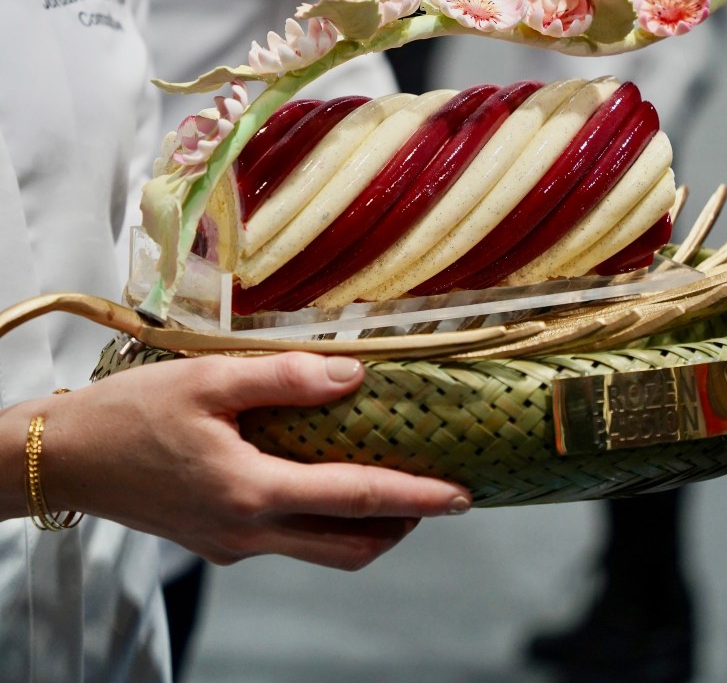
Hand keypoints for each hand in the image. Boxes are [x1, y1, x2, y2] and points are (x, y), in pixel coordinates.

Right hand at [9, 353, 471, 569]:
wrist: (64, 456)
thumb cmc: (131, 413)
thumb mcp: (209, 379)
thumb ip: (285, 378)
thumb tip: (353, 377)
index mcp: (251, 492)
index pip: (355, 499)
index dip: (416, 497)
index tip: (461, 495)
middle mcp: (247, 532)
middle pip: (348, 547)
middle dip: (402, 525)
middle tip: (434, 490)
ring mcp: (230, 544)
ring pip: (319, 550)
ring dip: (364, 526)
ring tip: (391, 483)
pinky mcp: (215, 541)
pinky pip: (287, 540)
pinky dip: (322, 518)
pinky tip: (323, 476)